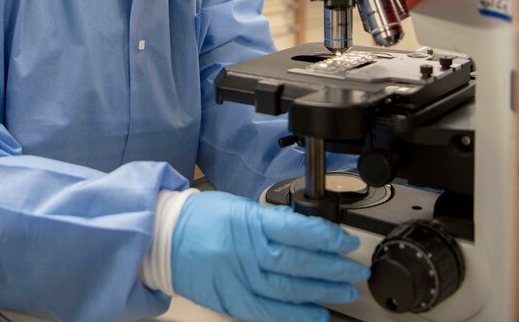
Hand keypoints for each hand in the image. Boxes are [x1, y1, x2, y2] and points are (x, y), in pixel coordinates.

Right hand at [171, 191, 368, 321]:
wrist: (163, 239)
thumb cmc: (201, 219)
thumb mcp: (240, 207)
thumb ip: (272, 221)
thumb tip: (307, 232)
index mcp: (250, 222)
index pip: (298, 231)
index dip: (328, 238)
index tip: (347, 242)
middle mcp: (246, 252)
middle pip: (299, 263)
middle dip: (334, 268)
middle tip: (355, 271)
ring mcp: (239, 278)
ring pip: (289, 290)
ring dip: (322, 292)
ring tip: (345, 291)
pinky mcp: (232, 300)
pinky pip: (269, 312)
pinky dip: (295, 315)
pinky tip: (316, 313)